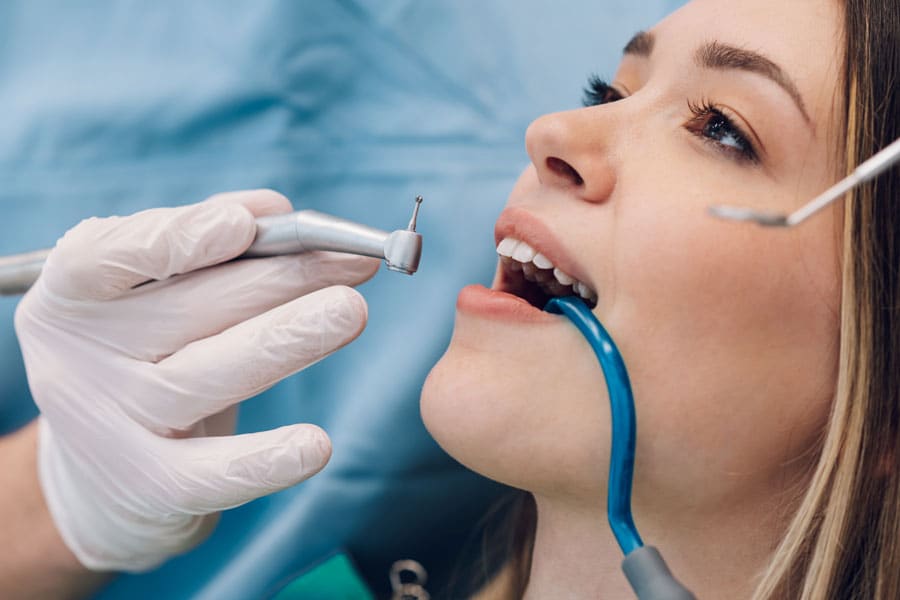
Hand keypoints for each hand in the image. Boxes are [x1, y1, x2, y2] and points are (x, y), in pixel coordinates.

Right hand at [14, 190, 378, 571]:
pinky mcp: (148, 488)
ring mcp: (108, 429)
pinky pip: (213, 473)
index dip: (176, 239)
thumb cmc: (144, 351)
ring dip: (287, 340)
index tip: (242, 225)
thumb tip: (275, 209)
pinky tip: (317, 445)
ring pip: (208, 376)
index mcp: (74, 294)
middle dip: (281, 279)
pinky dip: (266, 459)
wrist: (102, 468)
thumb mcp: (152, 291)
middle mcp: (79, 358)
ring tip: (351, 312)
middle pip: (188, 310)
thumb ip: (205, 240)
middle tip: (354, 261)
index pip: (107, 258)